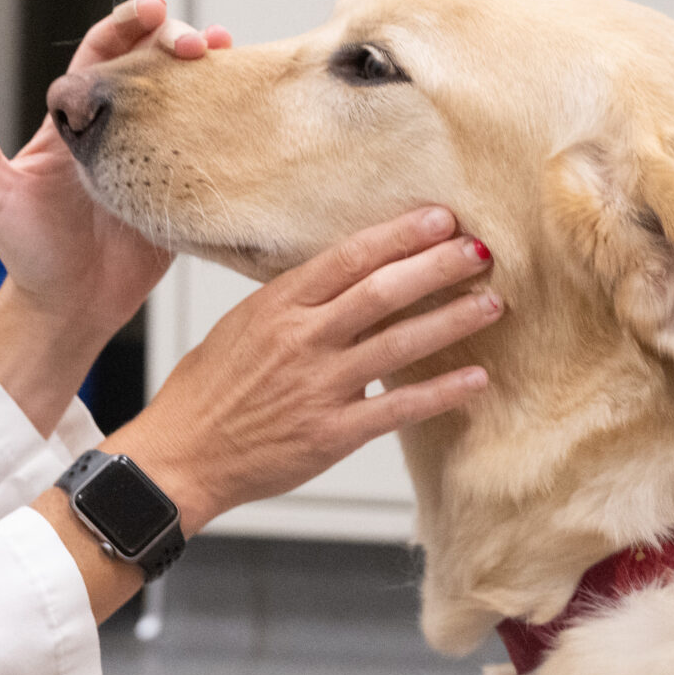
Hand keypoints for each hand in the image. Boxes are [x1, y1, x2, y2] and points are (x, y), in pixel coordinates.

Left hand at [0, 0, 231, 343]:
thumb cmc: (25, 254)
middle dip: (176, 38)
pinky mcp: (182, 185)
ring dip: (209, 67)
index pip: (102, 51)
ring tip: (230, 51)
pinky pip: (209, 142)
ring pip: (186, 94)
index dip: (127, 24)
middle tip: (198, 44)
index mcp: (74, 118)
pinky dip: (228, 114)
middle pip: (152, 62)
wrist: (68, 310)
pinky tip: (246, 100)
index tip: (153, 12)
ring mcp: (153, 153)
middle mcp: (117, 127)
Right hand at [108, 209, 500, 535]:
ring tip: (492, 304)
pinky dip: (442, 392)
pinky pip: (399, 408)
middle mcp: (302, 341)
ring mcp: (320, 387)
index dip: (400, 235)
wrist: (181, 456)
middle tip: (481, 249)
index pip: (349, 258)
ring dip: (452, 321)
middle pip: (383, 292)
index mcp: (277, 307)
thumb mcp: (242, 326)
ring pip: (400, 344)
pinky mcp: (333, 433)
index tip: (440, 218)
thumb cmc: (207, 392)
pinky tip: (475, 378)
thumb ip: (293, 303)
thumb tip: (345, 278)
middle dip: (439, 267)